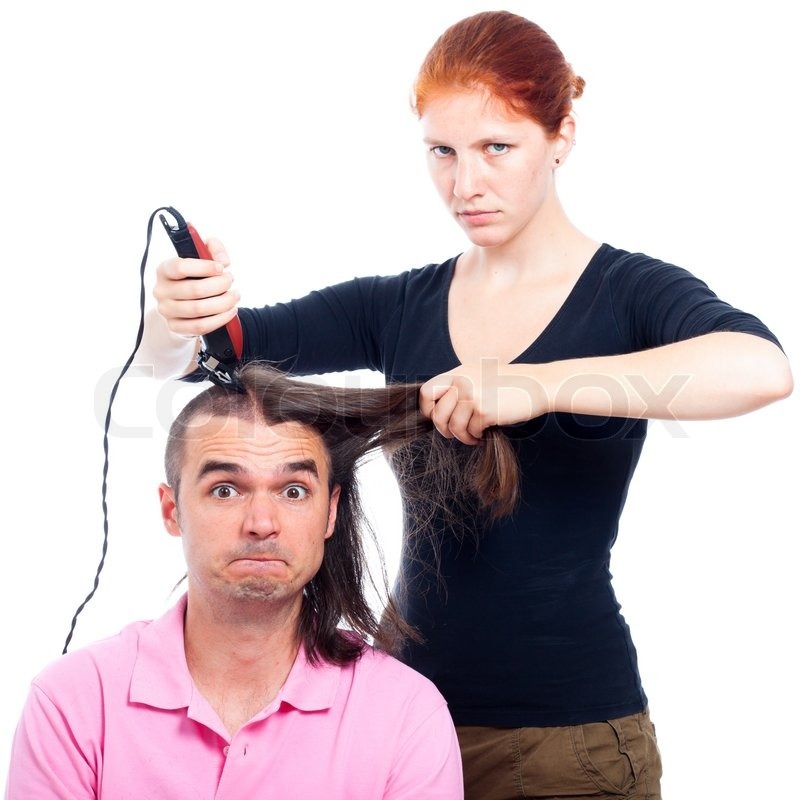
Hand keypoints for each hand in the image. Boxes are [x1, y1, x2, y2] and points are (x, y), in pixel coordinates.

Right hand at [153, 237, 239, 336]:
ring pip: (199, 309)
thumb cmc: (193, 277)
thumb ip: (212, 248)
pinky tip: (230, 311)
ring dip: (223, 302)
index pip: (180, 267)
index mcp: (164, 270)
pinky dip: (220, 319)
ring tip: (234, 296)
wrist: (181, 304)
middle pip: (195, 290)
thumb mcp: (200, 256)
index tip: (222, 267)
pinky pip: (200, 326)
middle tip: (230, 281)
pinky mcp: (175, 326)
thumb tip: (223, 260)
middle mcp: (162, 290)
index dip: (205, 267)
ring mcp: (166, 310)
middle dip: (220, 285)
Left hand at [419, 361, 549, 443]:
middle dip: (444, 428)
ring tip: (473, 436)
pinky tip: (484, 435)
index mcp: (459, 372)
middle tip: (454, 433)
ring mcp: (473, 396)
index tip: (435, 417)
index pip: (427, 391)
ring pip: (453, 426)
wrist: (538, 384)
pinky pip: (471, 431)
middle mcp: (462, 382)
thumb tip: (440, 409)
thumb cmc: (511, 383)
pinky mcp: (485, 410)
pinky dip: (476, 437)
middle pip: (437, 413)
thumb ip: (460, 385)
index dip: (427, 408)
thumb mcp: (480, 375)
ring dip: (462, 436)